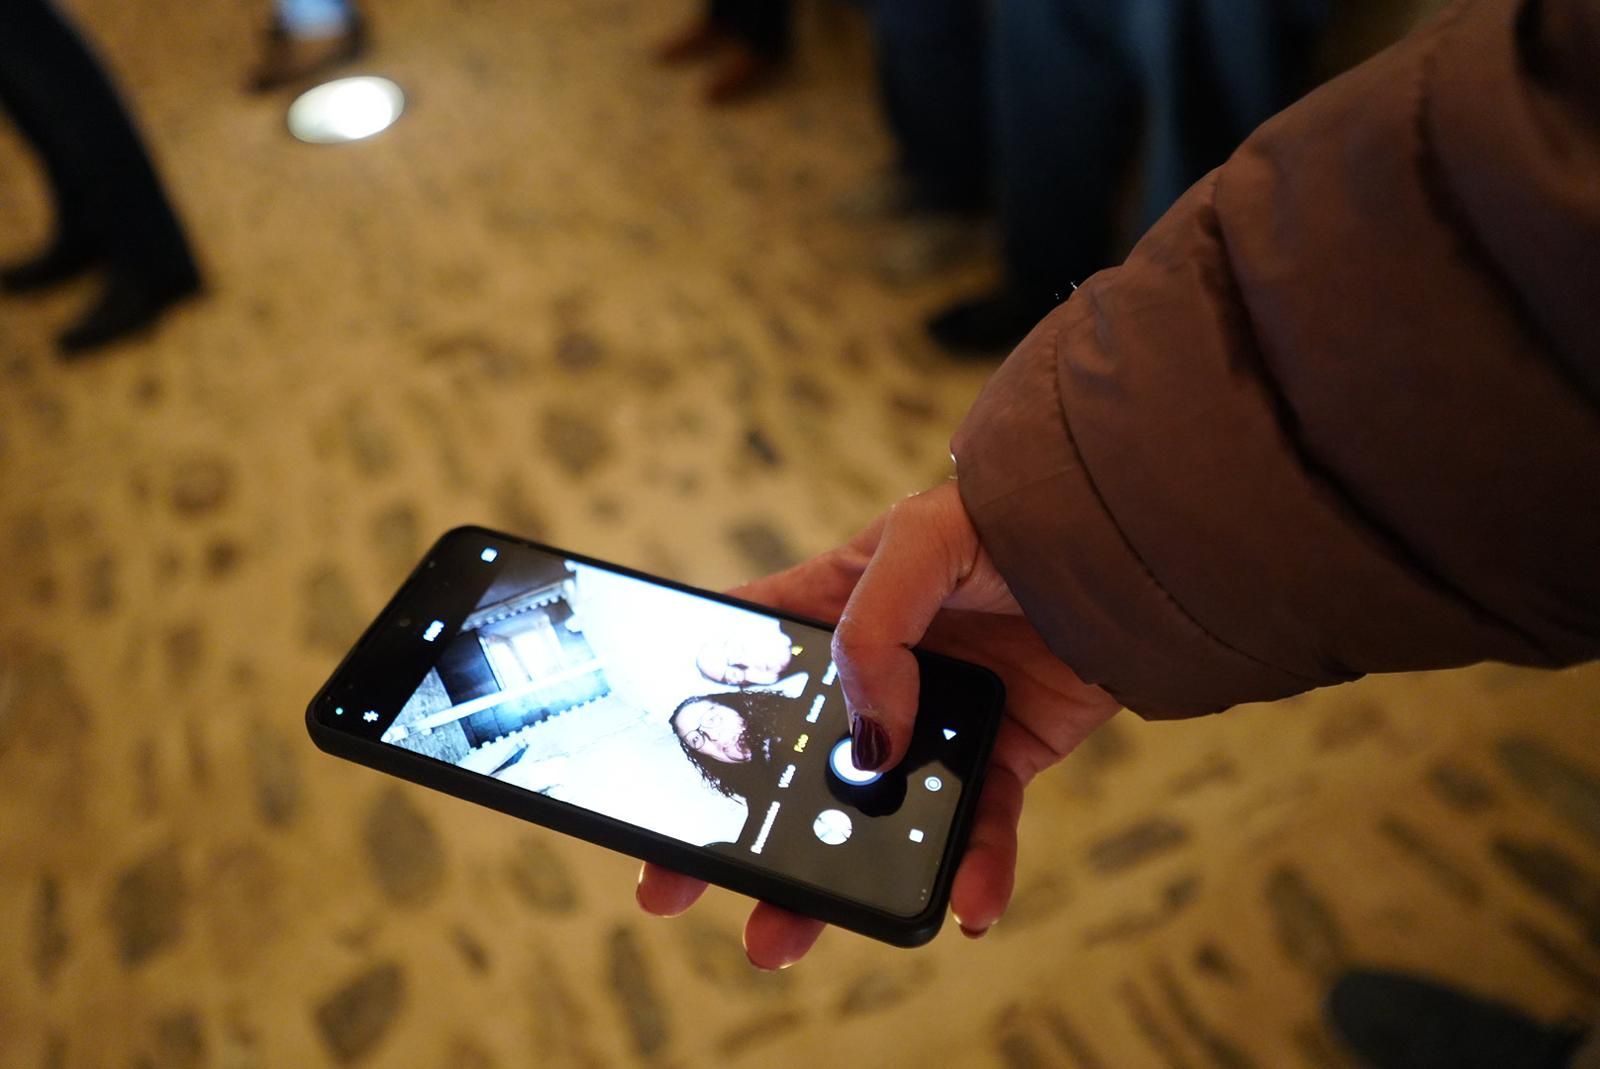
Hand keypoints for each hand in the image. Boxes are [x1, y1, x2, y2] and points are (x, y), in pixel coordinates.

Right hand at [636, 481, 1121, 966]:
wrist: (1125, 545)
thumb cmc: (1010, 519)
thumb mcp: (917, 542)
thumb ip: (871, 632)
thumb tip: (868, 745)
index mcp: (830, 611)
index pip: (741, 659)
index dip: (690, 709)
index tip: (645, 769)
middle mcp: (874, 677)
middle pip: (786, 768)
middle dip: (733, 834)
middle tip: (677, 887)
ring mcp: (932, 726)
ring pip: (870, 820)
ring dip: (832, 884)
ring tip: (780, 939)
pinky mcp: (1000, 760)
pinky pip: (980, 829)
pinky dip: (974, 872)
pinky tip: (967, 907)